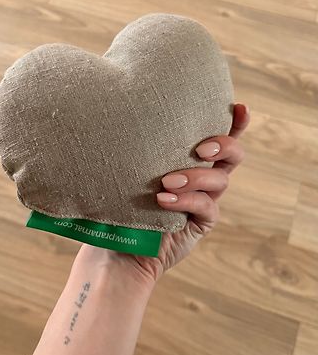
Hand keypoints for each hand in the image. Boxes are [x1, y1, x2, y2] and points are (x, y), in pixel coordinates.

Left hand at [127, 102, 249, 282]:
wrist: (116, 247)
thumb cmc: (117, 200)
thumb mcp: (127, 169)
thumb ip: (137, 147)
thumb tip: (120, 111)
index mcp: (190, 157)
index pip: (220, 134)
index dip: (235, 121)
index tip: (239, 107)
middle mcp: (203, 176)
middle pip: (233, 155)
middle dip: (224, 145)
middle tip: (200, 149)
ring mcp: (204, 199)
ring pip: (219, 180)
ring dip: (196, 176)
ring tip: (166, 181)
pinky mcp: (201, 222)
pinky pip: (206, 207)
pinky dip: (187, 200)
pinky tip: (164, 200)